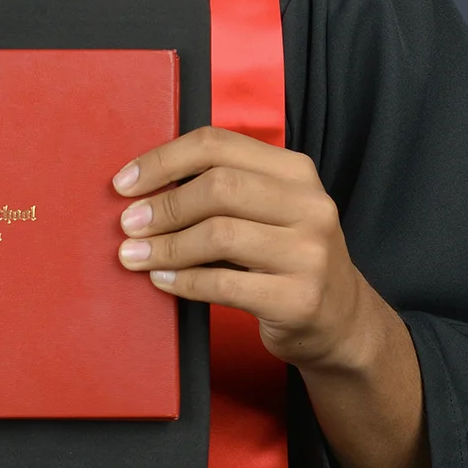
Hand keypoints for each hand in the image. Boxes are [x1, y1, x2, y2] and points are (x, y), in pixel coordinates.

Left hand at [114, 127, 378, 371]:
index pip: (217, 145)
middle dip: (164, 205)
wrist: (342, 322)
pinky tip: (162, 280)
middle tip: (128, 224)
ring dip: (166, 246)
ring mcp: (310, 253)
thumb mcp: (268, 209)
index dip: (163, 160)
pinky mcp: (300, 299)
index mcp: (295, 170)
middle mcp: (310, 205)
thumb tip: (143, 186)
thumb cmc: (285, 257)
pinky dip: (184, 281)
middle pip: (218, 187)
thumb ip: (222, 187)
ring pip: (219, 235)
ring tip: (134, 255)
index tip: (125, 182)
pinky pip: (225, 284)